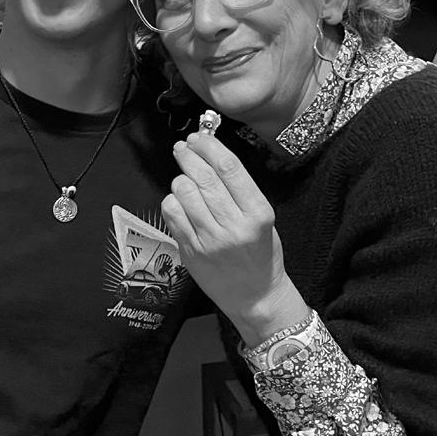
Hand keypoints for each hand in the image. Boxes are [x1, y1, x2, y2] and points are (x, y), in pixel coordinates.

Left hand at [160, 132, 307, 345]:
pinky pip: (172, 215)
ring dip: (180, 178)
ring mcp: (210, 240)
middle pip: (204, 177)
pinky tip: (179, 202)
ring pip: (184, 193)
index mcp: (257, 213)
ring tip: (184, 179)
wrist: (257, 297)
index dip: (210, 146)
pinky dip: (172, 201)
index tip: (200, 138)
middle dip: (189, 155)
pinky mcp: (191, 252)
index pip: (229, 167)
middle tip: (183, 148)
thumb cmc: (262, 255)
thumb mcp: (264, 218)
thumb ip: (240, 190)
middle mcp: (234, 225)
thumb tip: (210, 157)